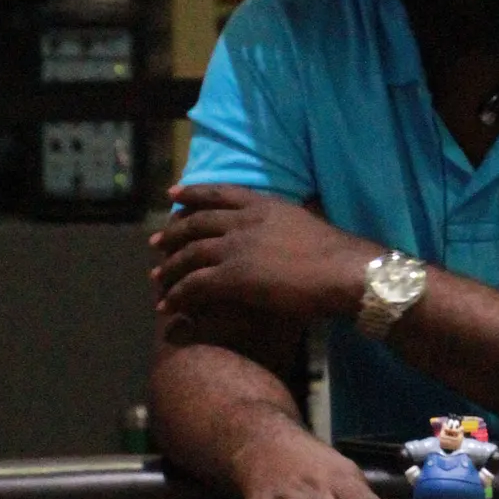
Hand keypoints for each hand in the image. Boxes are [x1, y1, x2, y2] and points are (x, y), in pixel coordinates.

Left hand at [152, 186, 377, 325]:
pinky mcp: (233, 276)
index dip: (193, 193)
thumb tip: (293, 224)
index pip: (219, 193)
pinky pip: (194, 285)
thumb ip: (289, 221)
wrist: (344, 272)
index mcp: (263, 204)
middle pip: (196, 223)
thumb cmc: (337, 254)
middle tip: (154, 243)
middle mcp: (243, 221)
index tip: (173, 194)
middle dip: (172, 233)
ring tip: (156, 279)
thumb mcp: (308, 222)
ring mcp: (236, 247)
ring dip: (169, 268)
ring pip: (189, 255)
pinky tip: (169, 305)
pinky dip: (177, 294)